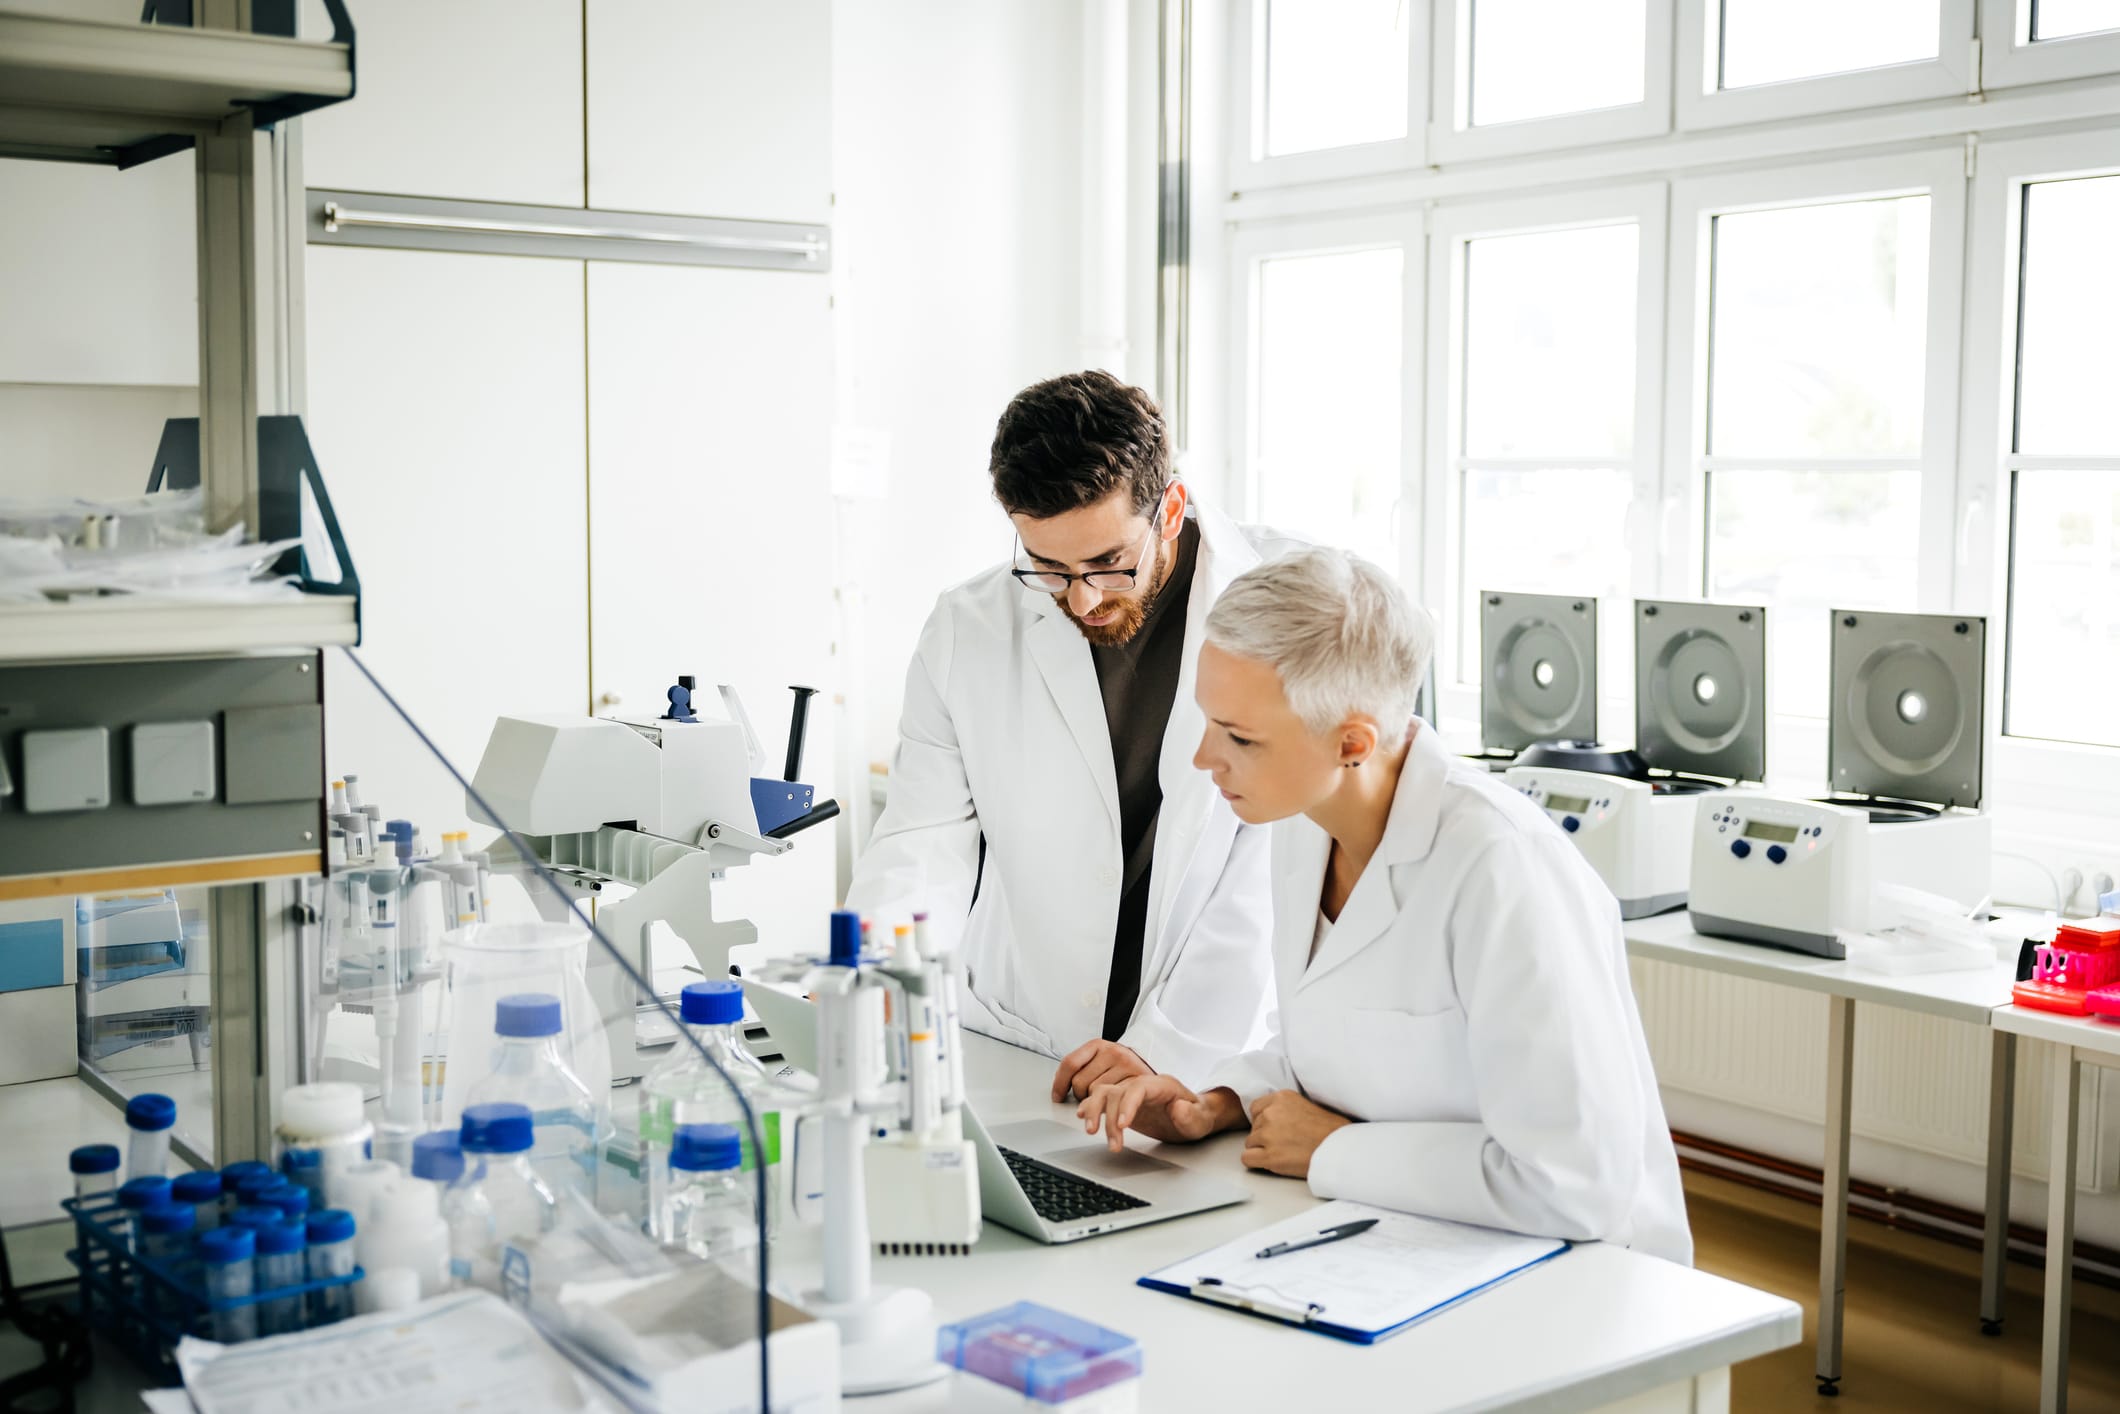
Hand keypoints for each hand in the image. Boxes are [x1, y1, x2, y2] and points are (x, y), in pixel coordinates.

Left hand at [1050, 1038, 1151, 1101]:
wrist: (1154, 1080)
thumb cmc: (1123, 1074)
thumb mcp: (1101, 1064)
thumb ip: (1082, 1071)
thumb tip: (1058, 1090)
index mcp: (1098, 1045)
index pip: (1070, 1063)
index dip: (1059, 1083)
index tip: (1057, 1096)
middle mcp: (1112, 1051)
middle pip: (1079, 1082)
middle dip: (1080, 1095)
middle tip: (1089, 1098)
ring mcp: (1125, 1063)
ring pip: (1094, 1093)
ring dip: (1095, 1102)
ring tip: (1105, 1099)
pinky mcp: (1136, 1078)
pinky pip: (1112, 1099)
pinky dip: (1109, 1107)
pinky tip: (1113, 1104)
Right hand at [1076, 1075, 1241, 1149]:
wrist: (1194, 1117)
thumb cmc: (1198, 1117)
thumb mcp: (1201, 1119)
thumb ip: (1191, 1115)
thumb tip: (1179, 1108)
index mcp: (1163, 1086)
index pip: (1139, 1088)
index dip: (1128, 1104)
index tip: (1122, 1125)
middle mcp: (1144, 1086)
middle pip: (1118, 1091)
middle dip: (1110, 1118)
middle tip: (1113, 1143)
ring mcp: (1132, 1094)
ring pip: (1104, 1093)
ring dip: (1095, 1112)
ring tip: (1091, 1131)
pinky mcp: (1123, 1104)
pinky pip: (1102, 1100)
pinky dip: (1091, 1108)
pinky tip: (1084, 1116)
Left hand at [1241, 1090, 1351, 1178]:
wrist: (1340, 1148)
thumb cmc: (1330, 1130)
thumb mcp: (1305, 1105)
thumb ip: (1284, 1109)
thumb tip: (1269, 1118)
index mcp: (1281, 1098)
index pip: (1256, 1109)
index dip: (1264, 1121)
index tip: (1276, 1128)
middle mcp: (1271, 1113)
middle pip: (1253, 1127)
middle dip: (1265, 1136)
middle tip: (1284, 1143)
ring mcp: (1268, 1134)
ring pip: (1250, 1143)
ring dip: (1262, 1149)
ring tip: (1284, 1153)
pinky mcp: (1269, 1156)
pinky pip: (1247, 1159)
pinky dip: (1256, 1162)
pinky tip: (1271, 1162)